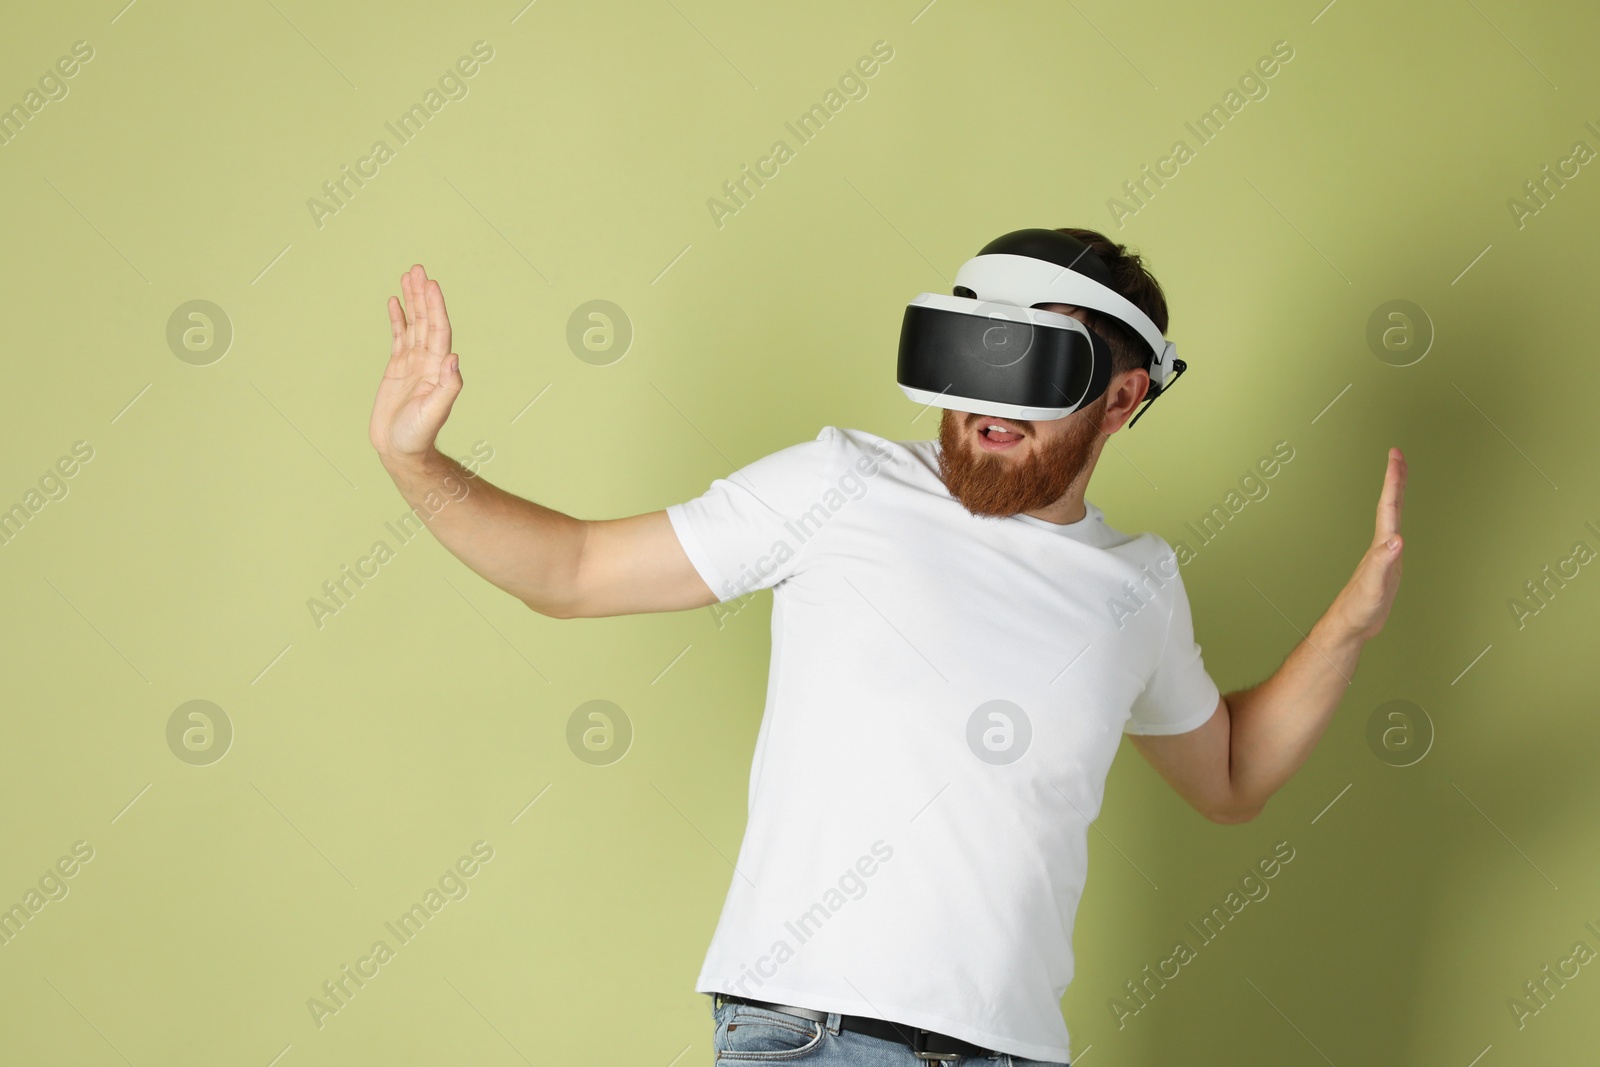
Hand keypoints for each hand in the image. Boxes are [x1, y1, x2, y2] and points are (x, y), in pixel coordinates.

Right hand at [370, 264, 462, 462]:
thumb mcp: (435, 412)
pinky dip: (397, 319)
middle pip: (425, 321)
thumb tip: (453, 358)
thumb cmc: (419, 435)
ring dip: (412, 301)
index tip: (431, 284)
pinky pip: (397, 337)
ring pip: (412, 325)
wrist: (401, 450)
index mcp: (437, 368)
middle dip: (423, 295)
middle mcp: (427, 361)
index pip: (437, 330)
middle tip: (418, 269)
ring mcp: (412, 364)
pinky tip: (395, 302)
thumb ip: (447, 386)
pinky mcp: (397, 370)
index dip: (435, 307)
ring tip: (409, 276)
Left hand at [1329, 447, 1406, 641]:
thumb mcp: (1374, 586)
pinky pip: (1394, 536)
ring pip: (1391, 518)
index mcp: (1380, 546)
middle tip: (1398, 455)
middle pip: (1390, 506)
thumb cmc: (1358, 608)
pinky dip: (1398, 523)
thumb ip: (1384, 563)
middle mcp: (1381, 545)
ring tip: (1399, 477)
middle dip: (1395, 480)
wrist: (1349, 626)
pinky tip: (1398, 526)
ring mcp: (1383, 555)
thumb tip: (1397, 540)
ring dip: (1396, 496)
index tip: (1396, 455)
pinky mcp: (1387, 567)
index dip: (1393, 481)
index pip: (1389, 506)